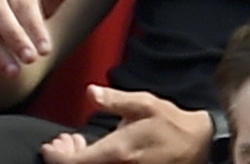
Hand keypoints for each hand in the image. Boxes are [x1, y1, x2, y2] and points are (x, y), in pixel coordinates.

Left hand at [42, 90, 211, 163]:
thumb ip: (116, 100)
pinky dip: (92, 161)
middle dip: (65, 157)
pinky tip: (89, 149)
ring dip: (78, 159)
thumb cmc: (171, 123)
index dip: (57, 158)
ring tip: (73, 142)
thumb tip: (91, 92)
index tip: (49, 147)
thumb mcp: (144, 104)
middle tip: (61, 141)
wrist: (200, 145)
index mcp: (119, 152)